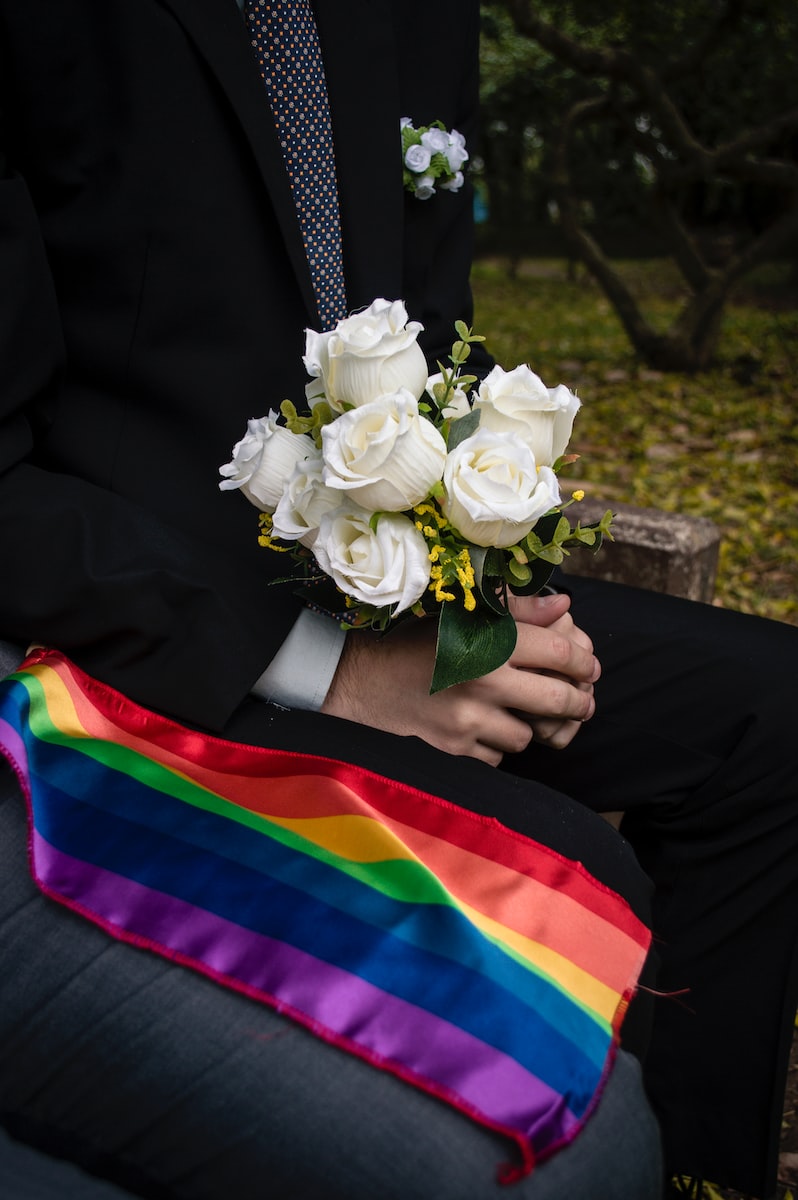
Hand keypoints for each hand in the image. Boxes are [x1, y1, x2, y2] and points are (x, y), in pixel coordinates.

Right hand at [321, 592, 598, 765]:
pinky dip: (494, 747)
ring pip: (527, 734)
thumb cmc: (410, 645)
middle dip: (577, 702)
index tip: (588, 667)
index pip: (560, 650)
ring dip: (525, 726)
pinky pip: (497, 757)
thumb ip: (515, 610)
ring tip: (512, 713)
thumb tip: (564, 604)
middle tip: (581, 702)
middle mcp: (482, 679)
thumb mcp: (459, 617)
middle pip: (558, 700)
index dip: (584, 661)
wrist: (354, 684)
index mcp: (487, 639)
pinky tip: (478, 730)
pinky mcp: (454, 752)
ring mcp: (468, 720)